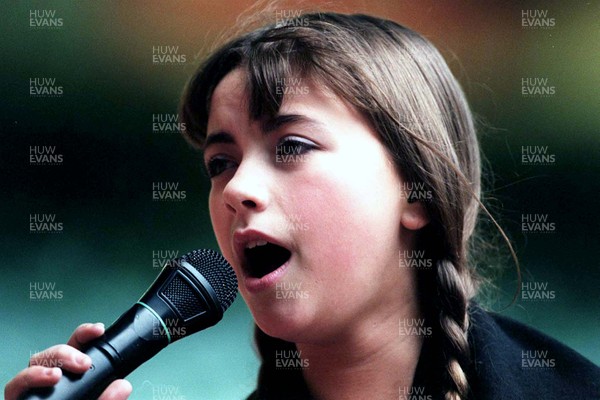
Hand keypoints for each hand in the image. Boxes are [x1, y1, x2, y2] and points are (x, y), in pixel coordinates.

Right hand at [4, 323, 131, 399]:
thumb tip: (123, 387)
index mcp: (73, 381)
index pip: (76, 349)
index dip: (84, 335)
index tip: (98, 330)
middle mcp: (49, 386)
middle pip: (48, 357)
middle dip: (64, 352)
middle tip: (82, 363)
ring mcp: (31, 397)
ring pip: (27, 372)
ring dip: (40, 369)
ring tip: (56, 376)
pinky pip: (13, 392)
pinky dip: (25, 384)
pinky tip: (44, 382)